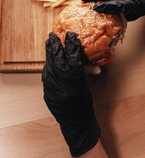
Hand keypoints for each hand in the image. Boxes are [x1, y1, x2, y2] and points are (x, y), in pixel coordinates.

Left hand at [42, 32, 99, 156]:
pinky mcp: (47, 91)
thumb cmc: (85, 105)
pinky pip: (46, 74)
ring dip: (49, 53)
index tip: (70, 35)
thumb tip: (75, 58)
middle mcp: (62, 82)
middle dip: (55, 45)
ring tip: (49, 43)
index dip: (71, 45)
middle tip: (53, 35)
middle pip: (58, 58)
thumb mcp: (85, 86)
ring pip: (49, 65)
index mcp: (75, 80)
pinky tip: (48, 60)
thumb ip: (80, 72)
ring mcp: (52, 87)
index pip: (73, 57)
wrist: (76, 123)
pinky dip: (48, 65)